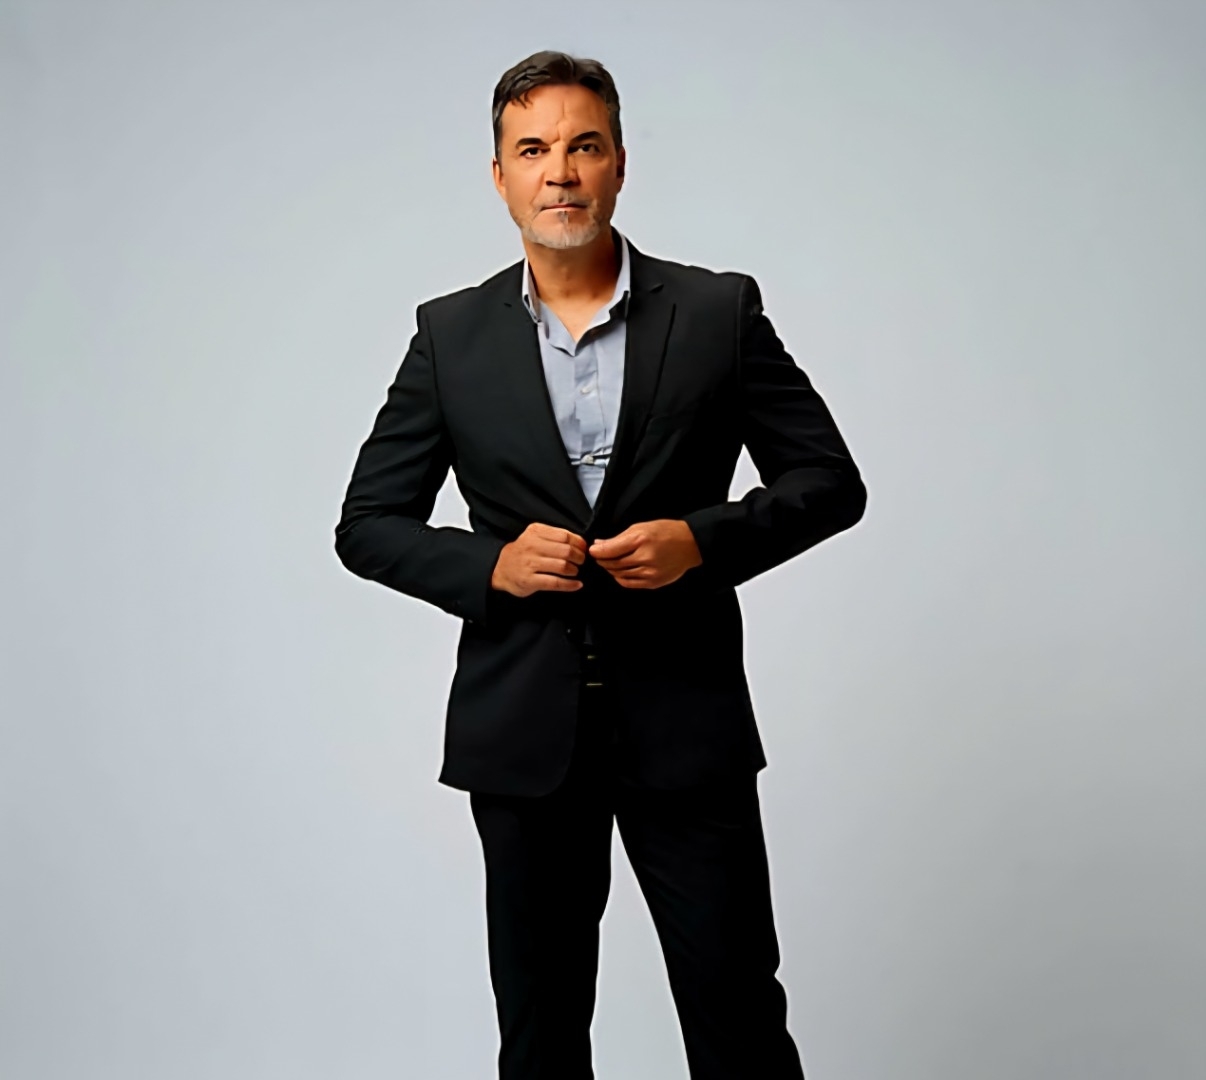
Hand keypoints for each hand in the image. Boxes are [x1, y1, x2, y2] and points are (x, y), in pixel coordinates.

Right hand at [490, 523, 587, 597]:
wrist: (499, 569)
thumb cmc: (522, 553)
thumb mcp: (534, 537)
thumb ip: (553, 537)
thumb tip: (580, 543)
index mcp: (535, 532)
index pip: (565, 536)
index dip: (579, 543)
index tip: (584, 549)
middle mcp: (532, 546)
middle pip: (566, 551)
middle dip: (579, 557)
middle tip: (581, 561)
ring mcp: (530, 564)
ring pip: (562, 566)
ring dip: (574, 570)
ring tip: (575, 571)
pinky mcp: (529, 580)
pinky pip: (555, 583)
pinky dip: (570, 585)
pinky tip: (577, 585)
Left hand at [588, 519, 702, 588]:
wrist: (690, 544)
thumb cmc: (665, 532)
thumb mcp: (641, 527)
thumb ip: (619, 538)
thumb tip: (599, 545)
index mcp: (640, 540)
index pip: (610, 550)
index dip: (597, 552)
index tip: (592, 550)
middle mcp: (644, 557)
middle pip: (613, 564)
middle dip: (603, 560)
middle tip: (598, 557)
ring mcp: (649, 572)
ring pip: (619, 574)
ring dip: (610, 569)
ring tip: (608, 563)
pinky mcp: (653, 582)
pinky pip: (629, 583)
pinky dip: (620, 578)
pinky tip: (619, 572)